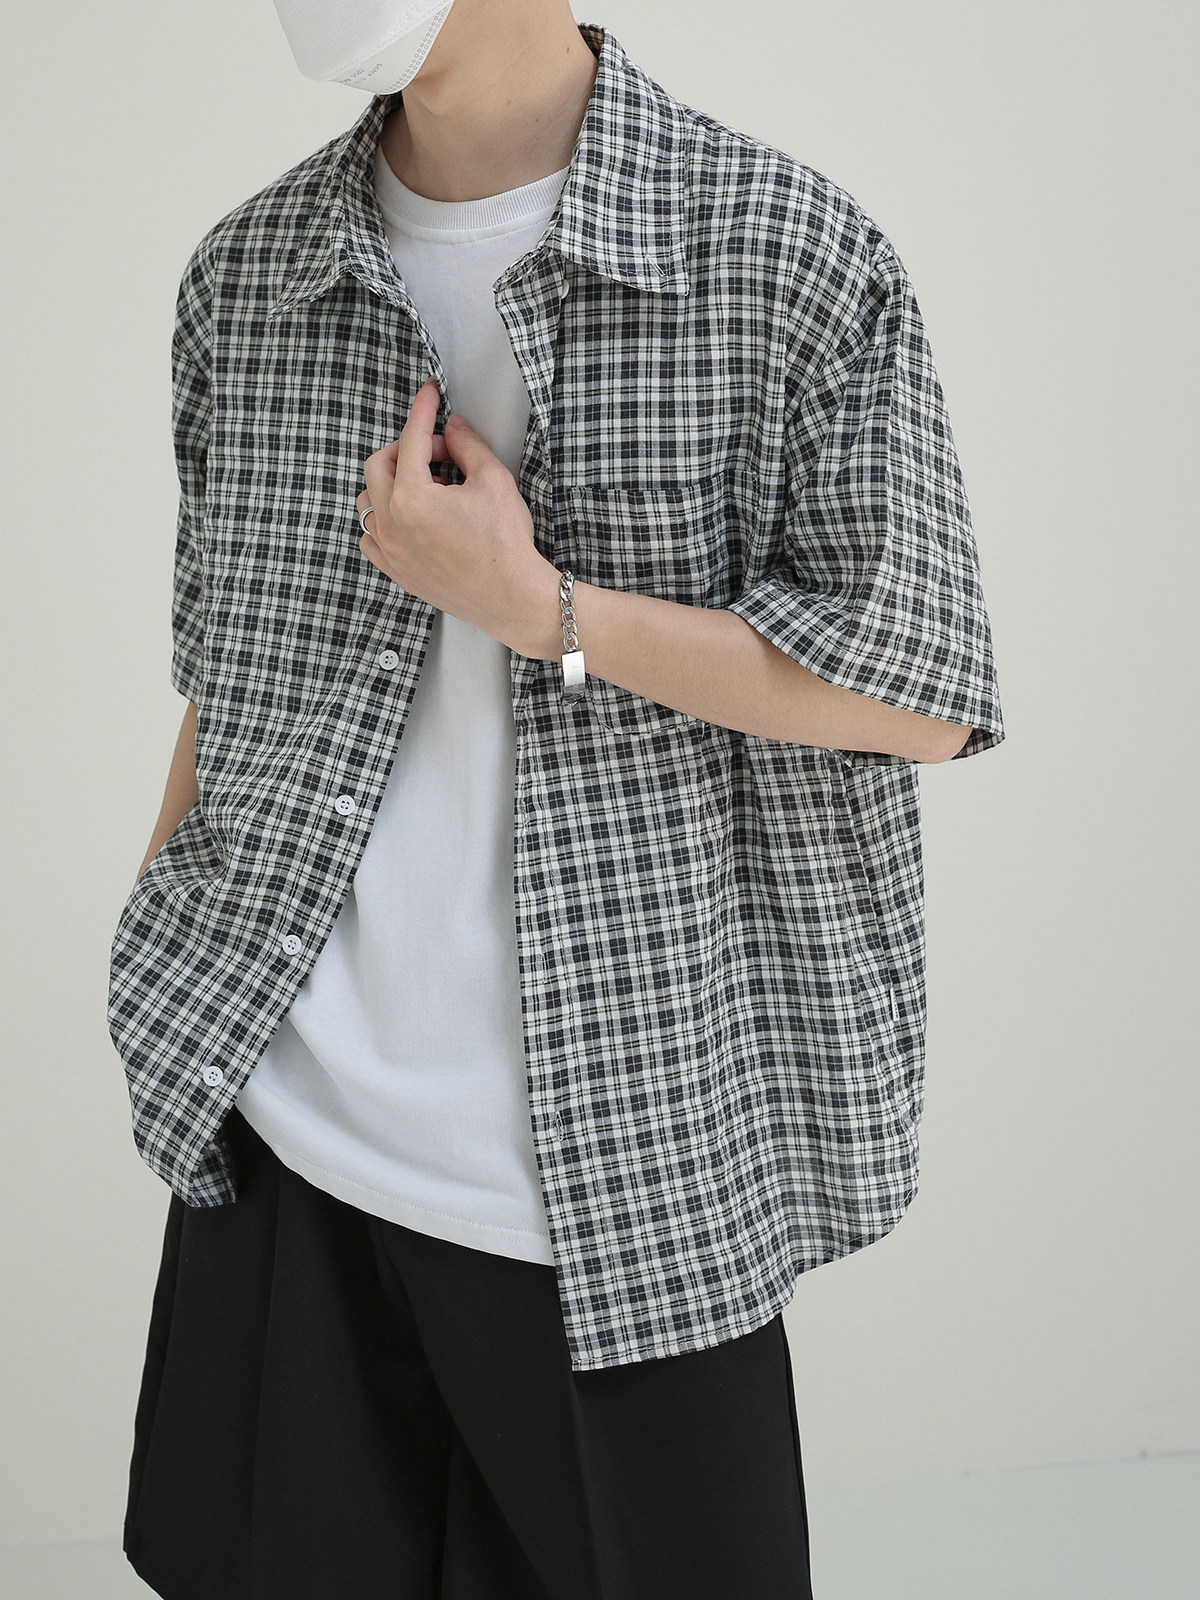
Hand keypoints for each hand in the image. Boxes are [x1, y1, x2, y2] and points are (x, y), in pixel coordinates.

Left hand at [357, 376, 559, 655]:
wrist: (511, 597)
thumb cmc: (505, 545)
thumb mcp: (494, 481)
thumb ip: (468, 446)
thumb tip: (453, 428)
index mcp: (412, 498)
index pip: (411, 439)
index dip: (423, 410)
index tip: (429, 394)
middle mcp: (392, 524)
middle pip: (378, 465)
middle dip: (407, 449)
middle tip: (439, 453)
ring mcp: (390, 551)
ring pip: (368, 501)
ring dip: (390, 484)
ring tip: (427, 488)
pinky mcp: (397, 572)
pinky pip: (371, 538)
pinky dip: (384, 521)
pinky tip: (410, 519)